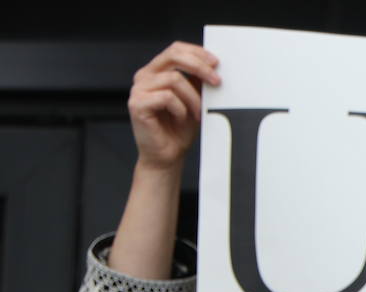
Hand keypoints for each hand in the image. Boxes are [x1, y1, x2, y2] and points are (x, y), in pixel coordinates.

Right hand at [128, 42, 219, 171]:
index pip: (175, 49)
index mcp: (157, 71)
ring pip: (174, 79)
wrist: (167, 155)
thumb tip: (214, 67)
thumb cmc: (180, 129)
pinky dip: (180, 109)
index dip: (197, 52)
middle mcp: (145, 76)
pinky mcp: (137, 104)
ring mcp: (138, 89)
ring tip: (198, 114)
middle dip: (199, 67)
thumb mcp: (194, 100)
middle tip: (217, 82)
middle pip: (173, 56)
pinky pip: (167, 97)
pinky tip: (181, 119)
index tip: (216, 63)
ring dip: (193, 98)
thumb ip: (197, 82)